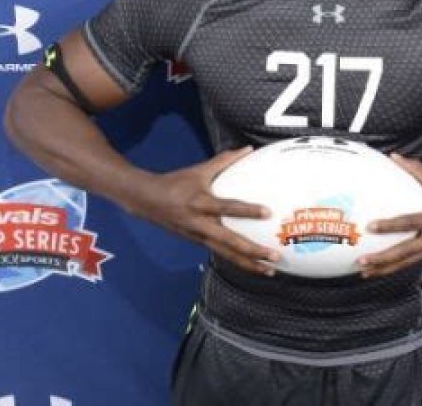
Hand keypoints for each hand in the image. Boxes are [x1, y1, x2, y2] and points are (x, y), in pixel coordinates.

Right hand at [131, 147, 279, 275]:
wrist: (145, 201)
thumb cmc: (175, 182)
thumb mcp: (199, 170)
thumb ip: (224, 160)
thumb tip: (247, 149)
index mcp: (201, 203)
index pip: (228, 207)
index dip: (248, 210)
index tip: (268, 212)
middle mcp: (200, 224)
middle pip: (230, 242)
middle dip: (253, 252)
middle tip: (275, 256)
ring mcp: (198, 237)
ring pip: (226, 254)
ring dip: (249, 264)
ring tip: (270, 271)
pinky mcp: (197, 243)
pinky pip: (220, 253)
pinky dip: (237, 261)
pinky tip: (253, 265)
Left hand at [359, 153, 421, 277]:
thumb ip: (416, 170)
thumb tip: (394, 156)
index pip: (410, 223)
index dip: (389, 225)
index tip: (369, 227)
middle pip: (406, 253)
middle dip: (383, 260)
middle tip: (361, 262)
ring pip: (409, 262)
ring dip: (387, 268)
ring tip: (365, 272)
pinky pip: (415, 260)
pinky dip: (399, 264)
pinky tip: (383, 267)